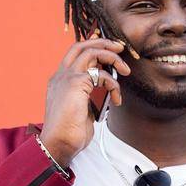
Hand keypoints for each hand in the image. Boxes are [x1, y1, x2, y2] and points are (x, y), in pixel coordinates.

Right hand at [38, 30, 130, 166]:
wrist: (60, 143)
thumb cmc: (71, 132)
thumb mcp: (82, 109)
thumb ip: (89, 95)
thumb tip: (105, 91)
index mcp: (60, 80)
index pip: (75, 54)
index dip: (92, 46)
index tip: (110, 48)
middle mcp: (61, 75)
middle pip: (81, 46)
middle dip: (102, 42)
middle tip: (120, 47)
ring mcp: (67, 77)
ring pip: (91, 52)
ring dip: (112, 57)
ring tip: (125, 70)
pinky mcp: (76, 83)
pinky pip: (101, 75)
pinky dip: (114, 85)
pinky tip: (117, 100)